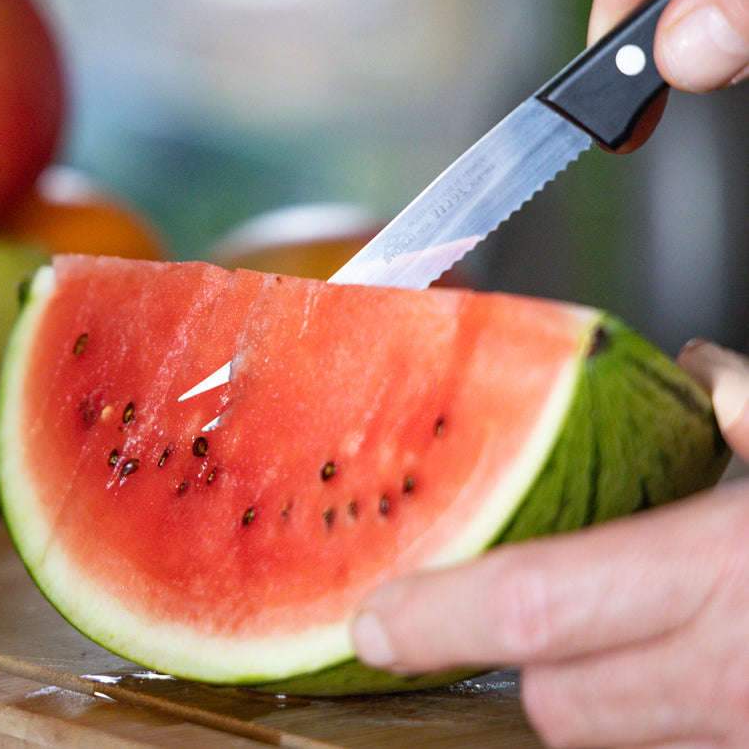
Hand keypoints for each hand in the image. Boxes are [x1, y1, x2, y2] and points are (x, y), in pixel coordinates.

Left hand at [350, 339, 748, 747]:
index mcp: (724, 571)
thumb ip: (748, 413)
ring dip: (599, 693)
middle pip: (554, 701)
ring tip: (631, 633)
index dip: (437, 619)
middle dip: (523, 658)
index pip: (534, 609)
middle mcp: (731, 679)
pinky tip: (690, 673)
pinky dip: (664, 722)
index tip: (374, 621)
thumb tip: (695, 374)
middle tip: (524, 608)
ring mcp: (748, 745)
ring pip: (612, 741)